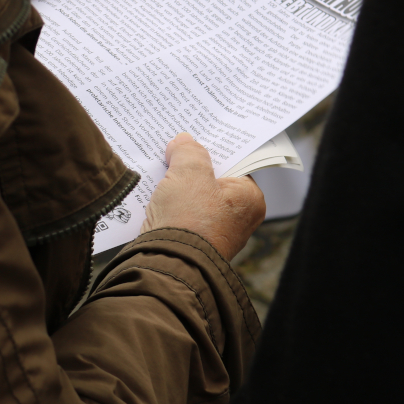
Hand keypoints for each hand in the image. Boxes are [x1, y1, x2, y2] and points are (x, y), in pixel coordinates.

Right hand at [140, 133, 265, 259]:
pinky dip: (169, 204)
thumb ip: (188, 151)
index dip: (212, 148)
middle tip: (173, 151)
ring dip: (177, 185)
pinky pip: (181, 214)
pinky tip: (153, 193)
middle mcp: (238, 218)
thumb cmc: (189, 221)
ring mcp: (214, 232)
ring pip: (194, 197)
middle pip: (212, 179)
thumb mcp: (189, 172)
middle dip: (191, 166)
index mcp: (249, 199)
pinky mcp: (192, 242)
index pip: (234, 162)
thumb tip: (183, 143)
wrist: (167, 265)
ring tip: (160, 169)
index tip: (195, 137)